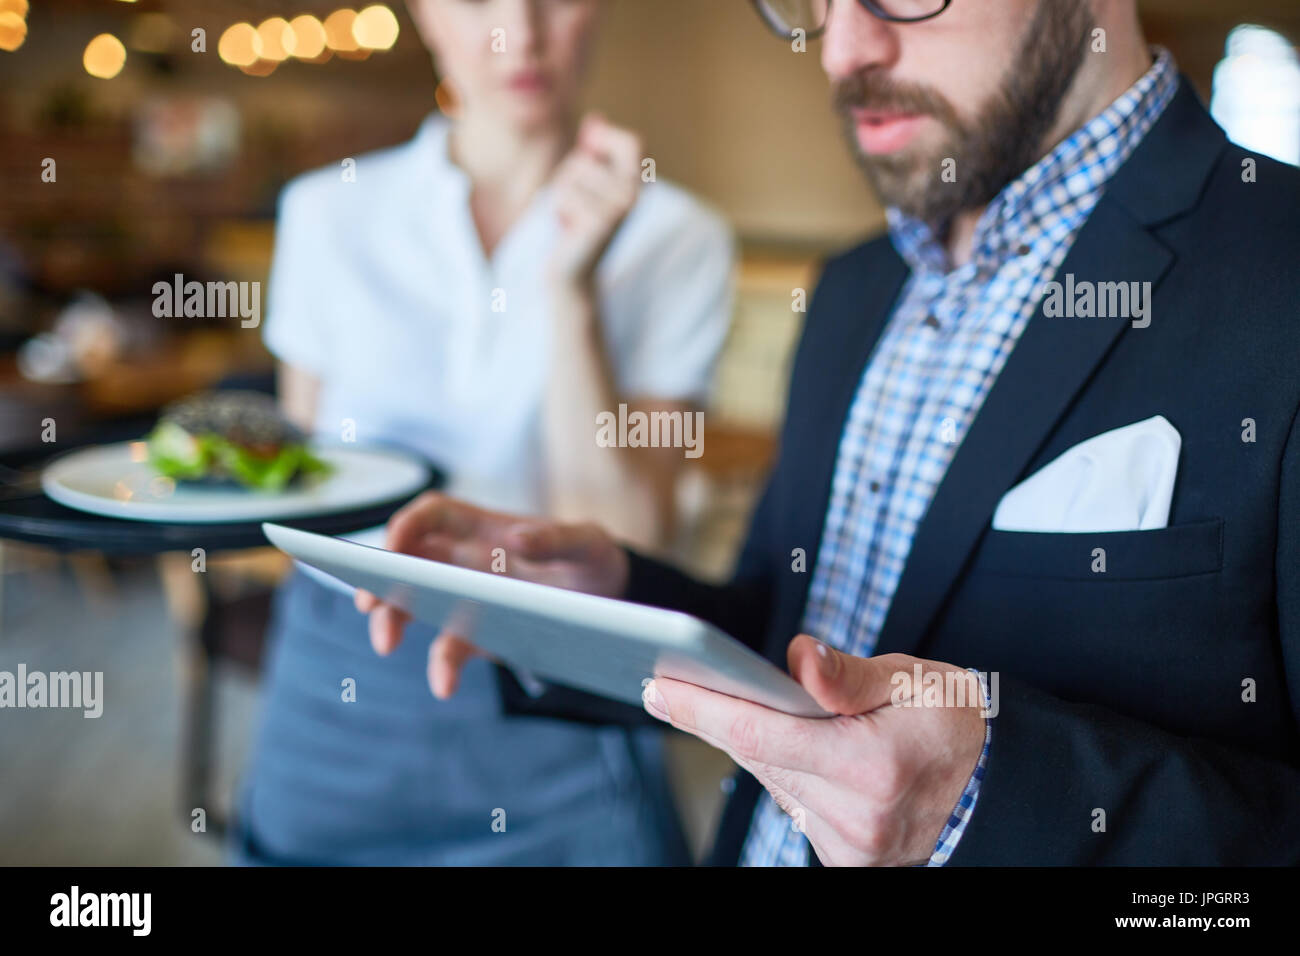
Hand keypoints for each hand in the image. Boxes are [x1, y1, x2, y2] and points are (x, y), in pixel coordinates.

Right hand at [354, 491, 627, 697]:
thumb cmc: (592, 556)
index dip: (406, 525)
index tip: (392, 547)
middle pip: (410, 563)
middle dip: (383, 579)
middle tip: (368, 604)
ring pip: (417, 606)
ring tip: (386, 644)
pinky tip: (443, 684)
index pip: (432, 516)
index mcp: (485, 528)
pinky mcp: (480, 635)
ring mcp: (469, 599)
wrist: (610, 598)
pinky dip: (441, 666)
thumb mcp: (586, 542)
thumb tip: (516, 539)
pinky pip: (450, 648)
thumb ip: (556, 539)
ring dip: (395, 622)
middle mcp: (467, 561)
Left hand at [548, 113, 643, 286]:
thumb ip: (592, 148)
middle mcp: (635, 195)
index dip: (605, 139)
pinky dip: (558, 209)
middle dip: (569, 177)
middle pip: (586, 158)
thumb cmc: (576, 220)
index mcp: (638, 183)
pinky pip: (565, 195)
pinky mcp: (600, 223)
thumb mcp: (584, 178)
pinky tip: (569, 229)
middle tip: (577, 207)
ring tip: (573, 218)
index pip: (632, 142)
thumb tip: (595, 118)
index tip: (588, 149)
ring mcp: (620, 209)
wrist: (571, 269)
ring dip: (562, 195)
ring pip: (572, 175)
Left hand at [642, 637, 987, 865]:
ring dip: (754, 745)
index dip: (702, 710)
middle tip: (676, 683)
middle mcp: (858, 819)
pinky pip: (795, 808)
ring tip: (731, 704)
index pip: (760, 735)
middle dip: (717, 718)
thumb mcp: (913, 679)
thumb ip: (848, 674)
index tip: (656, 687)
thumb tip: (796, 658)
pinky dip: (786, 773)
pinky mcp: (851, 864)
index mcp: (872, 767)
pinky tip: (789, 746)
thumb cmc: (954, 720)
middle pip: (759, 759)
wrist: (999, 785)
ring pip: (773, 784)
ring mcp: (854, 851)